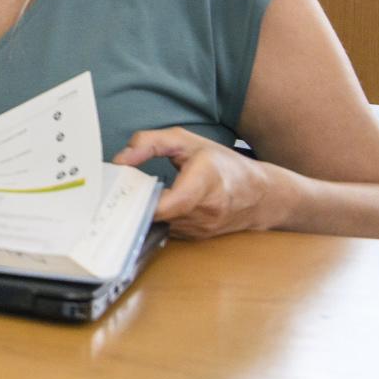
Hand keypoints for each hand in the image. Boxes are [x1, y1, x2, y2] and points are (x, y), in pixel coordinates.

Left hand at [113, 127, 291, 238]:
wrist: (261, 194)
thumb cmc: (223, 163)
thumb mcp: (185, 141)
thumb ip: (148, 143)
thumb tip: (120, 160)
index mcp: (206, 182)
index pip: (174, 203)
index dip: (146, 201)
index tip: (125, 191)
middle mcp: (206, 211)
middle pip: (160, 215)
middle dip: (135, 203)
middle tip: (118, 189)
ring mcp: (202, 228)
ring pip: (160, 224)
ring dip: (144, 212)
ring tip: (134, 195)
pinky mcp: (197, 237)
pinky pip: (168, 229)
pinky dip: (156, 218)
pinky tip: (151, 205)